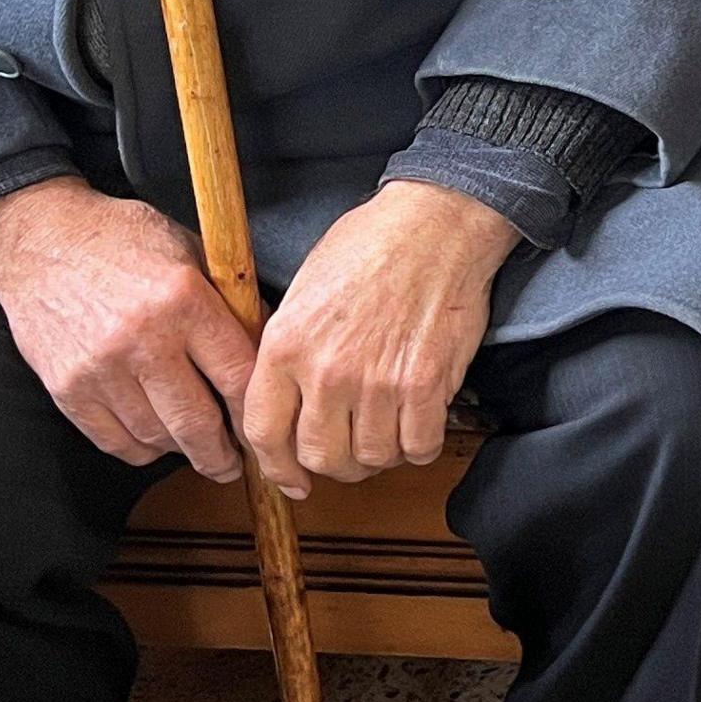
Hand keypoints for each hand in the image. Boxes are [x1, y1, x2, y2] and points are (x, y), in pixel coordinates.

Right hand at [0, 176, 256, 482]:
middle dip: (223, 455)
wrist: (39, 240)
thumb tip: (266, 354)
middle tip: (235, 466)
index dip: (255, 411)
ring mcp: (101, 369)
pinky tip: (156, 440)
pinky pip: (115, 441)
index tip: (264, 427)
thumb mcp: (191, 251)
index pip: (238, 376)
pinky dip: (141, 449)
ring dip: (182, 451)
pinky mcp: (67, 388)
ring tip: (197, 449)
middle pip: (198, 423)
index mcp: (184, 300)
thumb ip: (229, 302)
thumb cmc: (123, 240)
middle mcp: (144, 340)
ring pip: (157, 437)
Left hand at [240, 180, 517, 495]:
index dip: (277, 468)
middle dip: (336, 464)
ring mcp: (377, 380)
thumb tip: (284, 402)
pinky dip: (420, 446)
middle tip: (350, 451)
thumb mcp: (303, 290)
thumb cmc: (371, 244)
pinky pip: (418, 446)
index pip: (264, 434)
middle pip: (320, 457)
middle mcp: (326, 370)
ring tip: (388, 431)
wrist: (436, 222)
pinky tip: (420, 425)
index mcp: (285, 345)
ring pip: (371, 458)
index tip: (291, 478)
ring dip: (380, 455)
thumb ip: (287, 350)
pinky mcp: (426, 383)